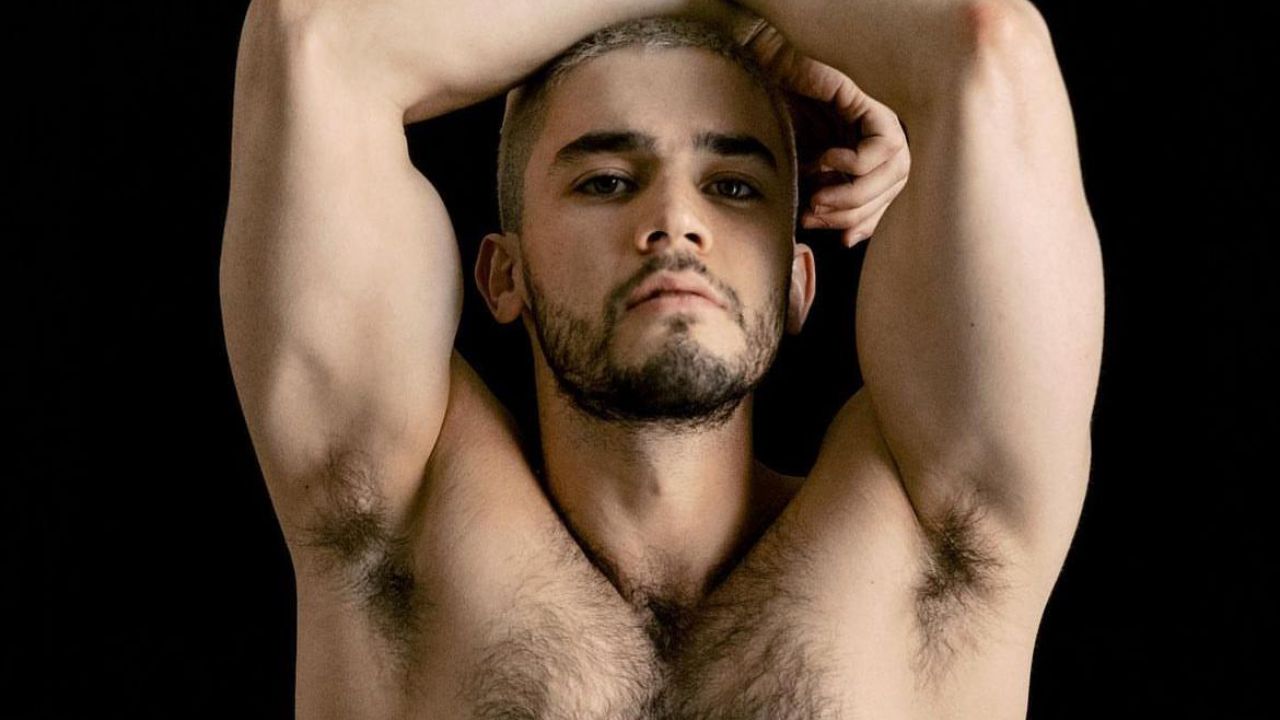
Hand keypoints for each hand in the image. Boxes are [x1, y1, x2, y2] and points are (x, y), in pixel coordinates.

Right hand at [742, 21, 910, 247]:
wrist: (772, 87)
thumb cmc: (785, 134)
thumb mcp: (807, 180)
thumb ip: (829, 206)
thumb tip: (847, 241)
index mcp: (874, 166)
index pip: (884, 205)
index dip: (864, 225)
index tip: (838, 239)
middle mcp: (887, 147)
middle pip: (890, 193)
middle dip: (849, 213)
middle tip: (813, 212)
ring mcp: (887, 129)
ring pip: (894, 176)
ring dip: (850, 195)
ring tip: (816, 193)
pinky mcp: (878, 112)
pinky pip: (882, 148)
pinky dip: (853, 163)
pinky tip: (827, 159)